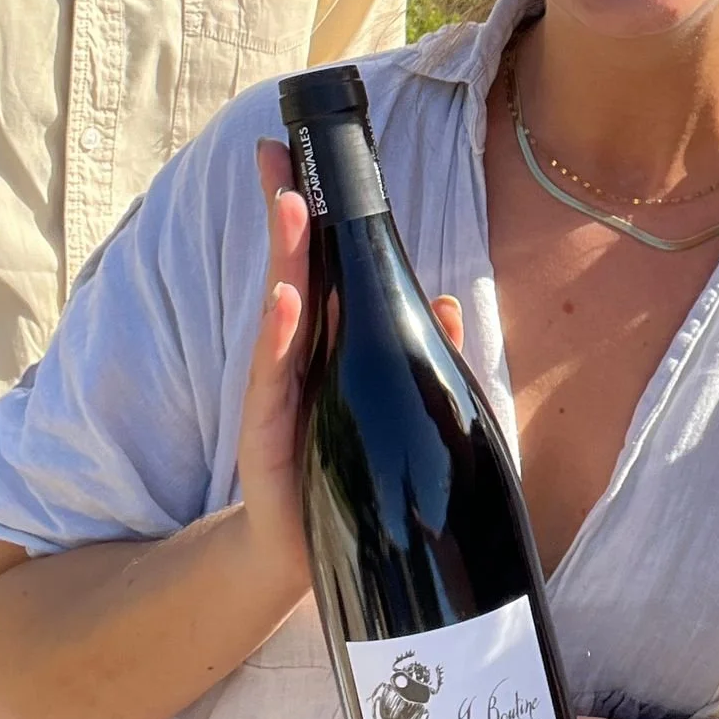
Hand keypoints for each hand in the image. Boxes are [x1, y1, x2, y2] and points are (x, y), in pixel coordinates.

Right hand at [238, 139, 463, 595]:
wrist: (293, 562)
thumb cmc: (342, 474)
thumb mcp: (390, 409)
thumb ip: (419, 357)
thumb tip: (450, 303)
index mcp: (322, 348)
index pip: (317, 267)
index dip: (310, 215)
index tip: (297, 156)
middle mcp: (293, 362)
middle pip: (291, 274)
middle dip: (286, 215)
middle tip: (278, 159)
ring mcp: (276, 397)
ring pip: (281, 315)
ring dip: (286, 260)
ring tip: (290, 209)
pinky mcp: (268, 438)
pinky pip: (276, 382)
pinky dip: (280, 339)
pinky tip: (285, 301)